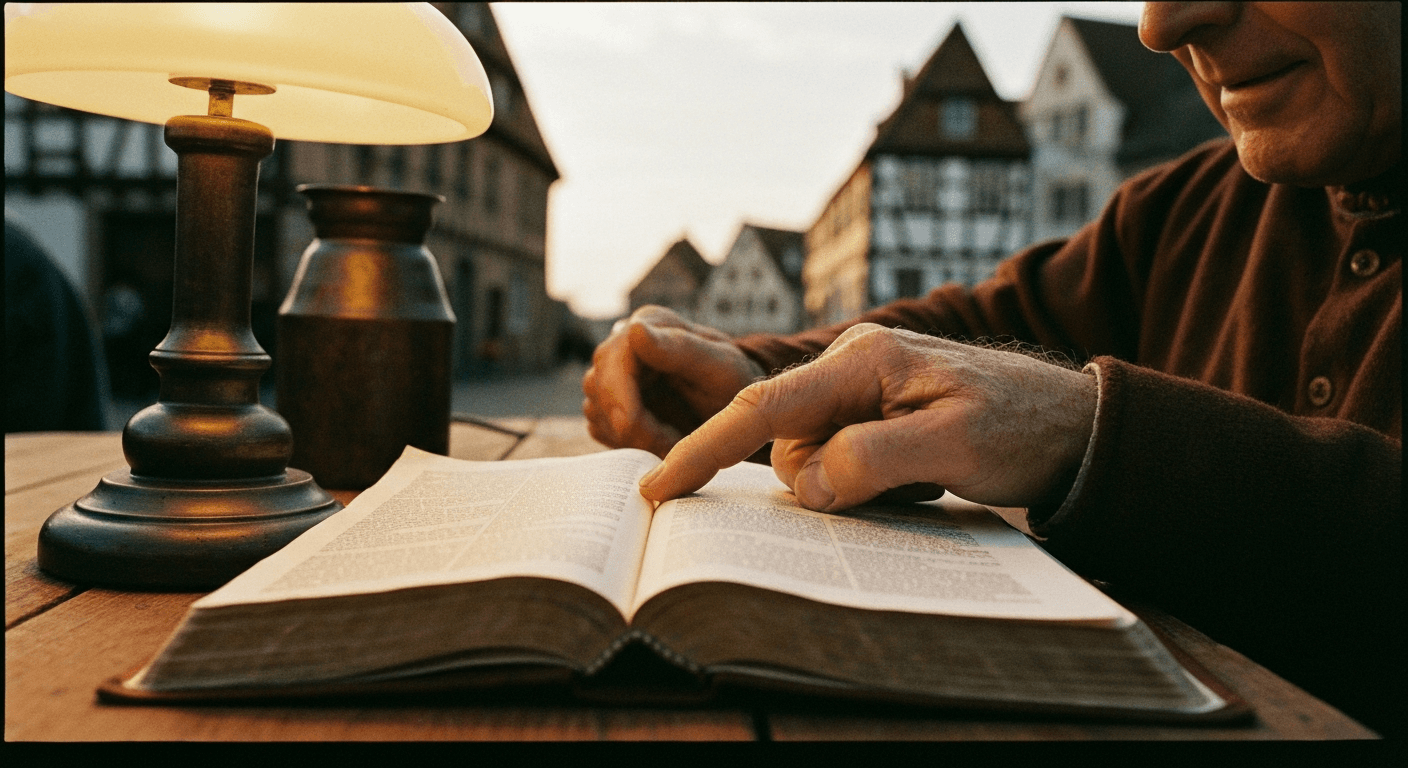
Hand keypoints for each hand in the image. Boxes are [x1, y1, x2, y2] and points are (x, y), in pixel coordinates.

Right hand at [582, 305, 764, 457]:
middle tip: (670, 448)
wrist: (737, 406)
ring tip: (672, 443)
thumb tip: (635, 329)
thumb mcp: (719, 367)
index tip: (642, 432)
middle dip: (632, 428)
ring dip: (631, 438)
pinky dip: (626, 443)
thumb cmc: (734, 383)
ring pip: (597, 412)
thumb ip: (680, 348)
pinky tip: (658, 443)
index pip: (614, 362)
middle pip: (601, 390)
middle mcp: (624, 344)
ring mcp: (612, 373)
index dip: (622, 402)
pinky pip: (601, 427)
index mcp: (650, 324)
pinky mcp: (609, 402)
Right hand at [639, 324, 1097, 511]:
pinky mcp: (875, 411)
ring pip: (812, 457)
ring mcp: (862, 387)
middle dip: (820, 483)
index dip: (704, 450)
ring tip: (924, 479)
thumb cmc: (1025, 426)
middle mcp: (852, 365)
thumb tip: (805, 482)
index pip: (762, 408)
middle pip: (786, 443)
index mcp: (862, 359)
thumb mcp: (953, 448)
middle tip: (902, 489)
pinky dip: (866, 482)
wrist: (1077, 423)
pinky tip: (919, 478)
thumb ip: (869, 460)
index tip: (659, 487)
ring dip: (853, 484)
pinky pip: (840, 458)